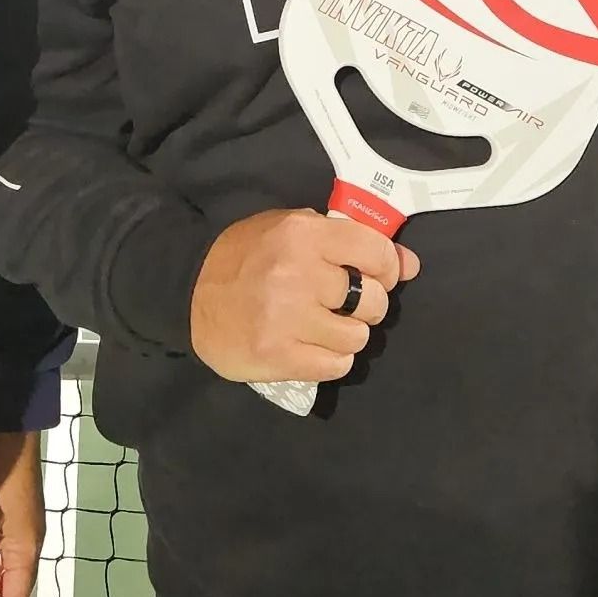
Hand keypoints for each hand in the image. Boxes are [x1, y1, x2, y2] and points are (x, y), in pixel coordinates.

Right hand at [190, 206, 419, 384]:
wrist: (187, 293)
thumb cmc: (246, 256)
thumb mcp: (293, 230)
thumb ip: (349, 242)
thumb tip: (410, 264)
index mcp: (303, 234)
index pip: (376, 252)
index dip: (386, 268)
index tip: (373, 276)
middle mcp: (298, 273)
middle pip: (372, 301)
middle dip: (366, 305)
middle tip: (342, 305)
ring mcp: (287, 318)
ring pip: (358, 338)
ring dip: (347, 336)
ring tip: (323, 327)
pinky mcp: (278, 356)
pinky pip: (336, 366)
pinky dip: (331, 359)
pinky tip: (311, 347)